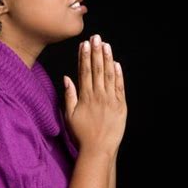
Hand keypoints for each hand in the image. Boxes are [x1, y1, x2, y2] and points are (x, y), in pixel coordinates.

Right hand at [63, 34, 126, 155]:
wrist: (99, 150)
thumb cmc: (81, 135)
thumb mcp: (69, 116)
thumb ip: (69, 96)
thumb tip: (66, 78)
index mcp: (85, 97)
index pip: (84, 71)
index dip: (84, 56)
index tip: (84, 44)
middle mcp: (98, 96)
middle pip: (97, 69)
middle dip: (96, 52)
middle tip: (96, 37)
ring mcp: (111, 100)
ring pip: (109, 75)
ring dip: (107, 59)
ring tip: (105, 45)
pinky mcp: (121, 106)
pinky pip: (120, 87)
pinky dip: (118, 75)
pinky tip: (116, 63)